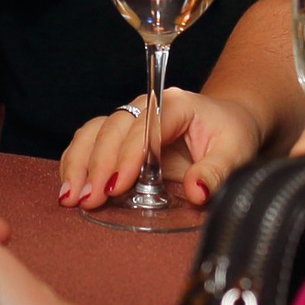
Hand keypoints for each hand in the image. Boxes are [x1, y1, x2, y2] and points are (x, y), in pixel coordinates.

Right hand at [57, 87, 263, 207]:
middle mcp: (146, 107)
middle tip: (89, 199)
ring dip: (79, 164)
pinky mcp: (119, 135)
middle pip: (113, 129)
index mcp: (175, 104)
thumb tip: (196, 191)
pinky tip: (68, 187)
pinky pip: (89, 141)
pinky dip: (75, 162)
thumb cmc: (231, 136)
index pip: (145, 127)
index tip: (117, 186)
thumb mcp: (236, 152)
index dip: (128, 157)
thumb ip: (217, 171)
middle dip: (98, 165)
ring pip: (94, 132)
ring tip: (70, 197)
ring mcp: (130, 119)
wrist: (226, 124)